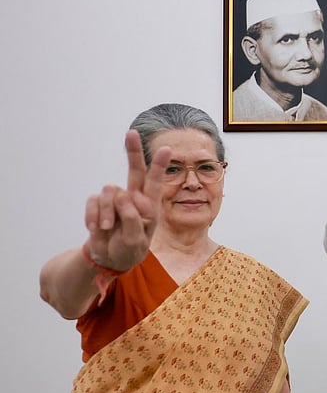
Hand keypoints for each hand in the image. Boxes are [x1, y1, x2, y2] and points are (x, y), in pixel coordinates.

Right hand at [84, 130, 170, 271]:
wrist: (109, 259)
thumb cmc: (129, 250)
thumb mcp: (136, 239)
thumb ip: (131, 218)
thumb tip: (121, 195)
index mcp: (150, 206)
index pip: (156, 182)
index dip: (159, 166)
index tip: (167, 149)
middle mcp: (134, 198)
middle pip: (134, 170)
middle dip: (133, 151)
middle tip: (132, 133)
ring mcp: (116, 200)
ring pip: (109, 191)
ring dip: (106, 213)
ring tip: (109, 229)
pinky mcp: (98, 204)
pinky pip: (93, 201)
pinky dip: (92, 216)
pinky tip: (96, 229)